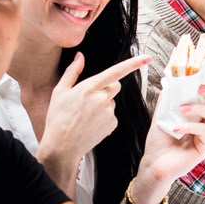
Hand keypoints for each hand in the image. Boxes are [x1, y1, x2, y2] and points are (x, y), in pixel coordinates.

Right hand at [37, 53, 149, 187]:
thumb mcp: (60, 92)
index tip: (147, 58)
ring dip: (102, 105)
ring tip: (85, 116)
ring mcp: (109, 112)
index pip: (115, 72)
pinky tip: (90, 124)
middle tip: (88, 99)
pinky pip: (112, 115)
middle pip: (115, 85)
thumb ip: (72, 72)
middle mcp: (102, 98)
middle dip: (106, 88)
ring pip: (111, 101)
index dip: (133, 64)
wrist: (61, 147)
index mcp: (89, 88)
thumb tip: (80, 56)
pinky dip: (104, 118)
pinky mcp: (113, 123)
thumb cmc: (57, 118)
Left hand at [142, 83, 204, 181]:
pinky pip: (204, 132)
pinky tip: (177, 129)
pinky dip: (191, 127)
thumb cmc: (159, 143)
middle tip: (200, 88)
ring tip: (182, 109)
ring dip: (199, 108)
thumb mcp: (162, 117)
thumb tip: (169, 84)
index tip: (199, 79)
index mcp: (197, 117)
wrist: (154, 164)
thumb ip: (167, 101)